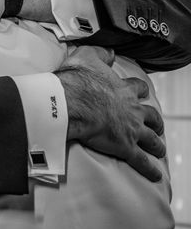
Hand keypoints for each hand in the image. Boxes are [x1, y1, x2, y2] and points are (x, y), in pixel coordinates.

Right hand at [56, 46, 164, 181]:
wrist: (69, 104)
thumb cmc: (76, 81)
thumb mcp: (87, 57)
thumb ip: (101, 53)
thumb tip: (111, 52)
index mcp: (124, 89)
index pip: (139, 89)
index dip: (140, 91)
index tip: (141, 93)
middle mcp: (133, 109)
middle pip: (151, 116)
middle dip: (155, 121)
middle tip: (155, 125)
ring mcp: (131, 129)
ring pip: (152, 139)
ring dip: (157, 145)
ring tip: (159, 149)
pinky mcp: (125, 147)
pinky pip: (141, 161)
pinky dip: (150, 170)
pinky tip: (155, 175)